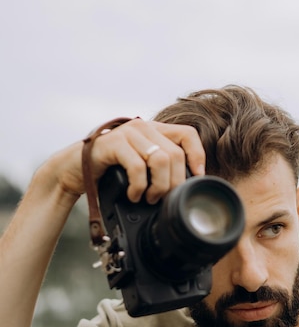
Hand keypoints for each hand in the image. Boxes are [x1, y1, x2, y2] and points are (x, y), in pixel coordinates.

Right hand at [52, 118, 205, 204]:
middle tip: (163, 199)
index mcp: (154, 131)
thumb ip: (160, 168)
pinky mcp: (112, 143)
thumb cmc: (108, 172)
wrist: (71, 171)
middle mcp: (143, 127)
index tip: (196, 178)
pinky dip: (139, 186)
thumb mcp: (140, 167)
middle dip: (174, 183)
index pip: (188, 134)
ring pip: (161, 160)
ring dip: (159, 186)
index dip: (197, 156)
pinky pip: (138, 167)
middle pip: (176, 154)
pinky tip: (133, 195)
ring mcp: (127, 133)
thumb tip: (188, 187)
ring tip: (149, 198)